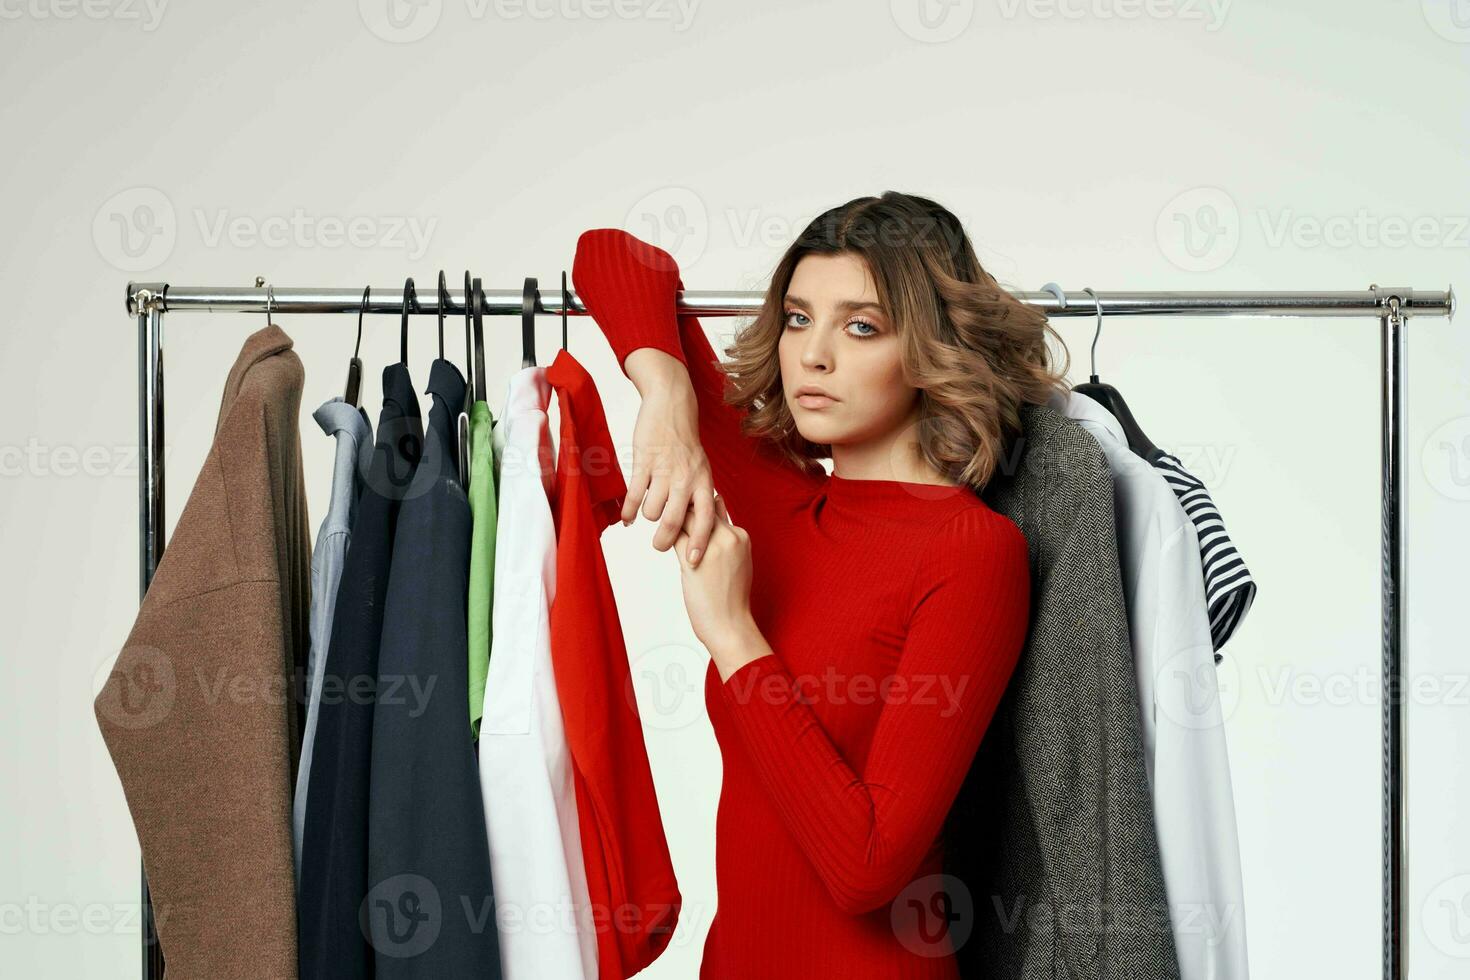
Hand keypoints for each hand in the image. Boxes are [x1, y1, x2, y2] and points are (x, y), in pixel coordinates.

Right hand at [621, 356, 716, 565]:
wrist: (672, 406)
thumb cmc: (685, 441)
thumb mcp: (702, 468)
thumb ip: (698, 495)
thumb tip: (696, 526)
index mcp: (703, 482)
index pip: (706, 520)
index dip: (700, 543)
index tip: (694, 562)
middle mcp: (686, 479)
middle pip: (675, 522)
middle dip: (665, 541)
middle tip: (658, 547)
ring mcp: (664, 471)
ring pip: (652, 510)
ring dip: (647, 516)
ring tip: (646, 512)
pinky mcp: (644, 462)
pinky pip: (634, 495)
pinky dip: (627, 510)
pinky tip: (625, 518)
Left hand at [674, 495, 767, 678]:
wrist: (730, 625)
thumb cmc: (731, 597)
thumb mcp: (737, 560)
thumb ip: (726, 537)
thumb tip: (714, 518)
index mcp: (740, 536)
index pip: (713, 508)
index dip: (695, 507)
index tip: (681, 504)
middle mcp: (728, 538)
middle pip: (698, 509)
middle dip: (681, 505)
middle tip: (663, 502)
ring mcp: (711, 549)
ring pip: (685, 520)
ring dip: (670, 517)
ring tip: (658, 514)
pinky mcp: (692, 563)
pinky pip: (674, 539)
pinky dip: (664, 535)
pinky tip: (657, 535)